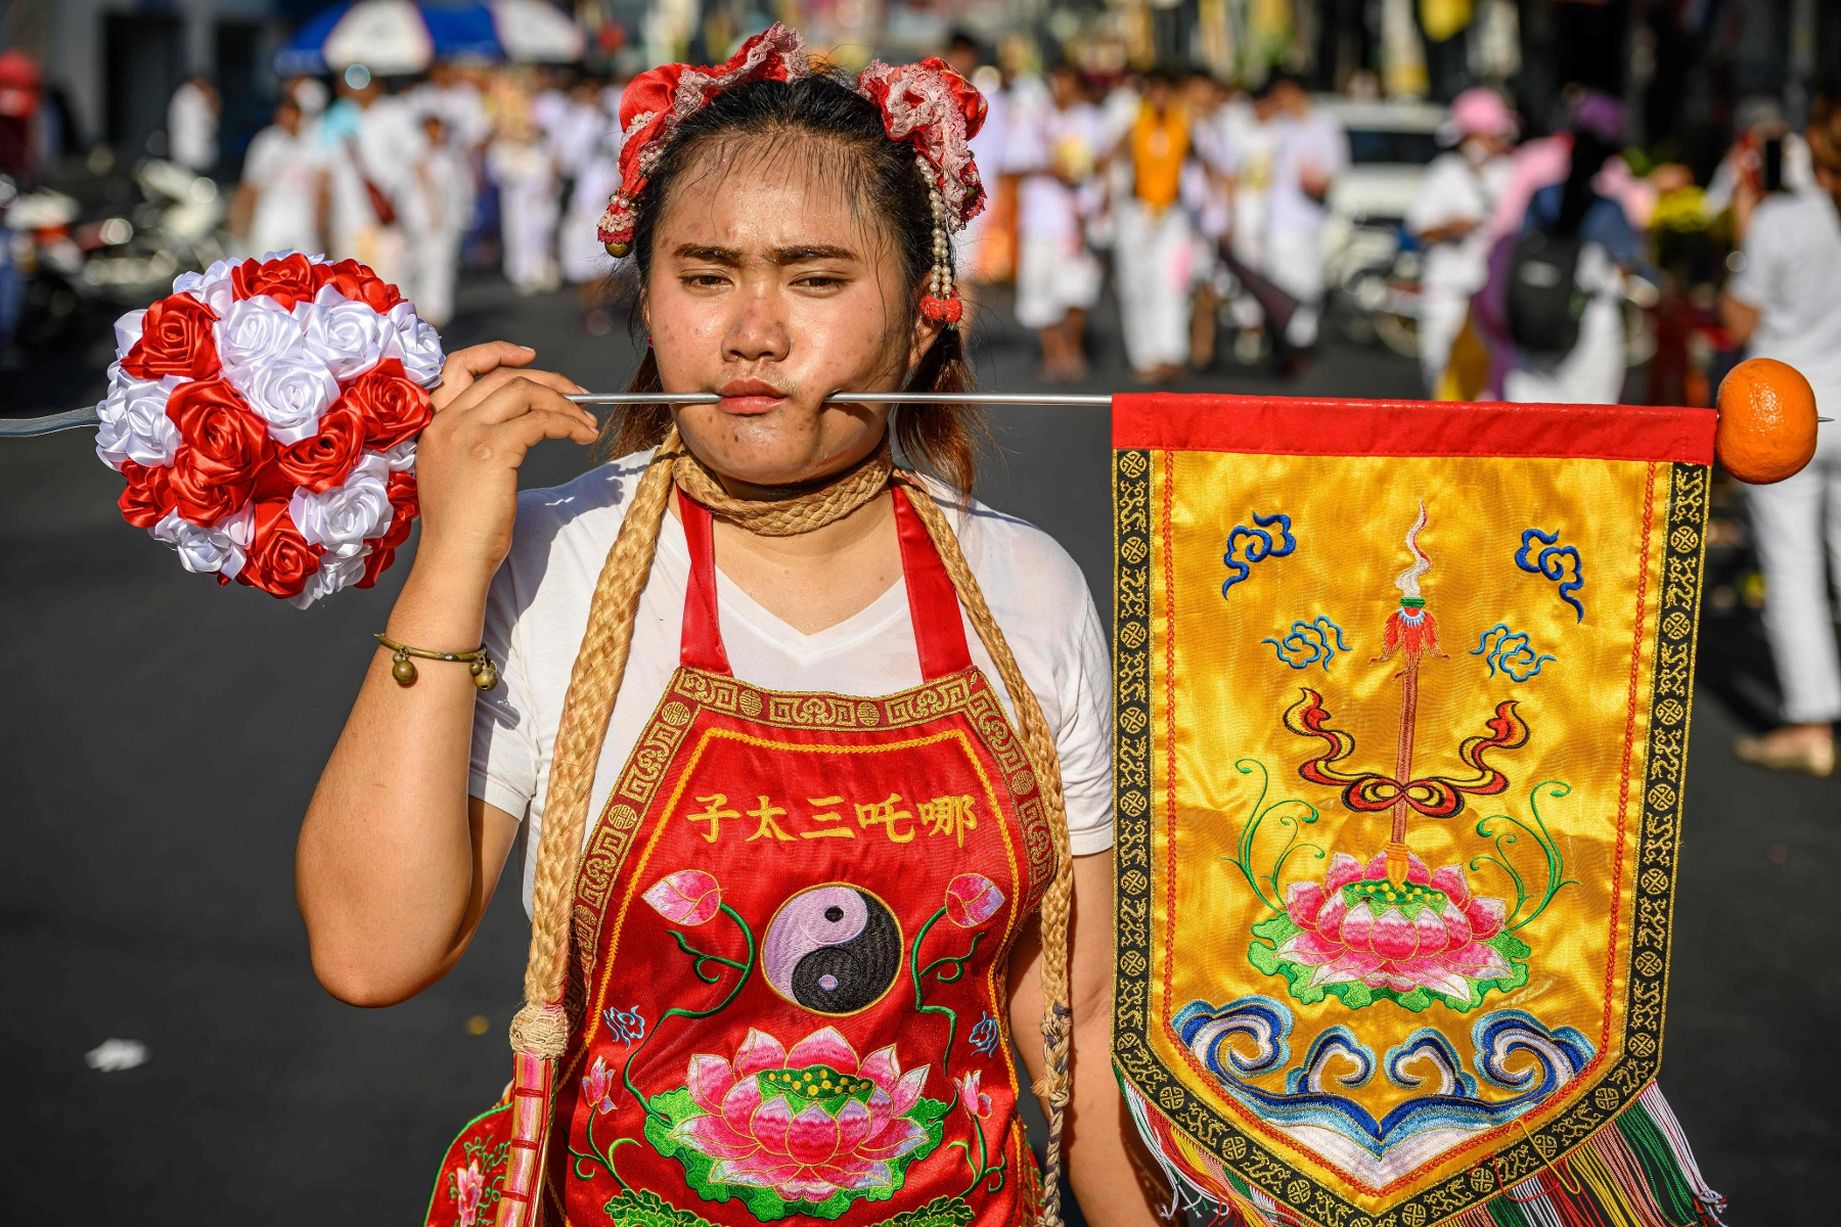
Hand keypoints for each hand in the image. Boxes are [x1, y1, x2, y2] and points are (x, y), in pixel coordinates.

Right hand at [410, 341, 598, 575]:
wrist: (453, 559)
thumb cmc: (463, 529)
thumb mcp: (459, 473)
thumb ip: (476, 442)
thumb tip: (522, 424)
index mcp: (434, 424)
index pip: (459, 366)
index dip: (496, 352)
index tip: (530, 356)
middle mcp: (447, 422)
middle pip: (503, 377)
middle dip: (549, 380)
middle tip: (581, 395)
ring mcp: (467, 433)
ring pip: (524, 391)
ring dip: (564, 402)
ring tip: (587, 421)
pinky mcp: (492, 450)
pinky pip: (540, 420)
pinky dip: (568, 423)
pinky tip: (583, 436)